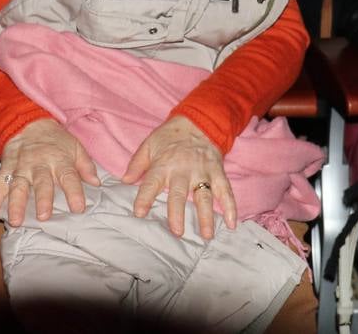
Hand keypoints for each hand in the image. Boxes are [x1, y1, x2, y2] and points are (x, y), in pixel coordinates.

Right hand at [0, 118, 99, 226]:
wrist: (28, 123)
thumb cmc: (56, 140)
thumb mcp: (75, 147)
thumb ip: (86, 165)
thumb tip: (96, 183)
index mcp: (59, 159)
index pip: (69, 176)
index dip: (74, 192)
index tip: (78, 208)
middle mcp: (39, 164)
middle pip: (41, 182)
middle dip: (42, 199)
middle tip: (43, 217)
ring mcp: (20, 167)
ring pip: (17, 186)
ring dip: (15, 204)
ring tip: (15, 221)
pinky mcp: (6, 168)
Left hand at [122, 116, 236, 239]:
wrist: (198, 121)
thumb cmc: (170, 136)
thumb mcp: (149, 144)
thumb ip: (137, 163)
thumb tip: (124, 180)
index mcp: (163, 164)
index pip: (151, 183)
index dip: (144, 198)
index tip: (139, 213)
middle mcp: (183, 170)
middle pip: (180, 194)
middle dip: (178, 213)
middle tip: (177, 232)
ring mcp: (202, 172)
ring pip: (205, 196)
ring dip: (206, 216)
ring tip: (206, 235)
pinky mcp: (217, 173)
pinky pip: (225, 191)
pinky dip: (230, 207)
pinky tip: (232, 224)